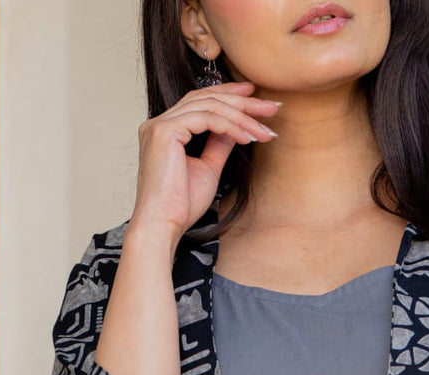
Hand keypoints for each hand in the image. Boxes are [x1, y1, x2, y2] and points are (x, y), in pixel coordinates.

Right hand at [131, 83, 279, 241]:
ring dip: (242, 116)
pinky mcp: (164, 132)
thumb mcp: (208, 169)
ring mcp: (159, 126)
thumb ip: (219, 144)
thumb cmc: (181, 206)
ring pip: (209, 106)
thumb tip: (236, 127)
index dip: (228, 95)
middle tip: (270, 107)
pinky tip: (247, 138)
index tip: (255, 97)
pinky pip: (207, 119)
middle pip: (206, 98)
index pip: (199, 101)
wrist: (163, 225)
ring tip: (264, 130)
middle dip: (242, 102)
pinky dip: (231, 126)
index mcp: (165, 131)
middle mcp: (158, 124)